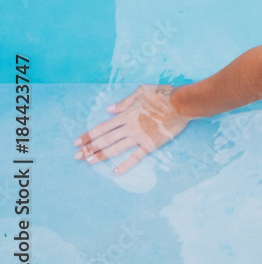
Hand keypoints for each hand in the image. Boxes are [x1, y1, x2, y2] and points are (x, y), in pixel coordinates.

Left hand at [73, 84, 191, 174]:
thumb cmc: (164, 95)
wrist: (182, 104)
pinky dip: (125, 165)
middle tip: (77, 156)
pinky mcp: (150, 145)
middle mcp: (129, 127)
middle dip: (89, 148)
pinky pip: (135, 157)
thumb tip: (109, 109)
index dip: (88, 135)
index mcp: (126, 114)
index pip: (102, 127)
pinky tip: (115, 172)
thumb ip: (125, 101)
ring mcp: (139, 137)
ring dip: (101, 156)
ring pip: (116, 149)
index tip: (76, 142)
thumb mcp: (142, 91)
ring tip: (89, 162)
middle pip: (105, 140)